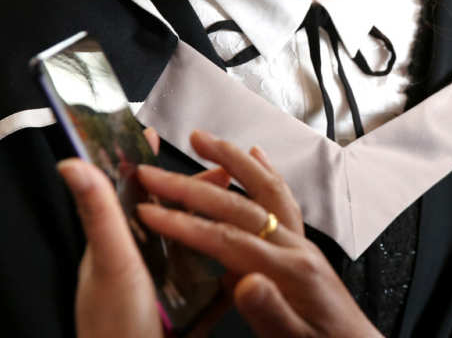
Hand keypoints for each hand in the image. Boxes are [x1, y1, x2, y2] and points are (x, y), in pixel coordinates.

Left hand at [58, 127, 230, 337]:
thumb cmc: (113, 326)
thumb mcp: (112, 261)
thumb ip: (100, 213)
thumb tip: (72, 162)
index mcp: (117, 241)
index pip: (128, 189)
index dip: (139, 160)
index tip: (151, 132)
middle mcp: (137, 258)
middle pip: (169, 212)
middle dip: (195, 188)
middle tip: (222, 169)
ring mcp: (159, 283)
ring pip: (190, 243)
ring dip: (214, 221)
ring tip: (239, 207)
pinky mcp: (180, 308)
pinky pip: (205, 279)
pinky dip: (223, 265)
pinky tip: (244, 256)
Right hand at [137, 130, 381, 337]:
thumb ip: (270, 312)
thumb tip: (244, 282)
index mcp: (289, 272)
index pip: (227, 240)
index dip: (186, 224)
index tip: (149, 211)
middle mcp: (295, 247)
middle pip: (238, 206)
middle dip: (193, 186)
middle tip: (153, 172)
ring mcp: (300, 242)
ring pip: (265, 189)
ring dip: (232, 159)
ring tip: (200, 138)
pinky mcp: (303, 245)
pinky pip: (284, 200)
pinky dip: (267, 173)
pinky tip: (256, 155)